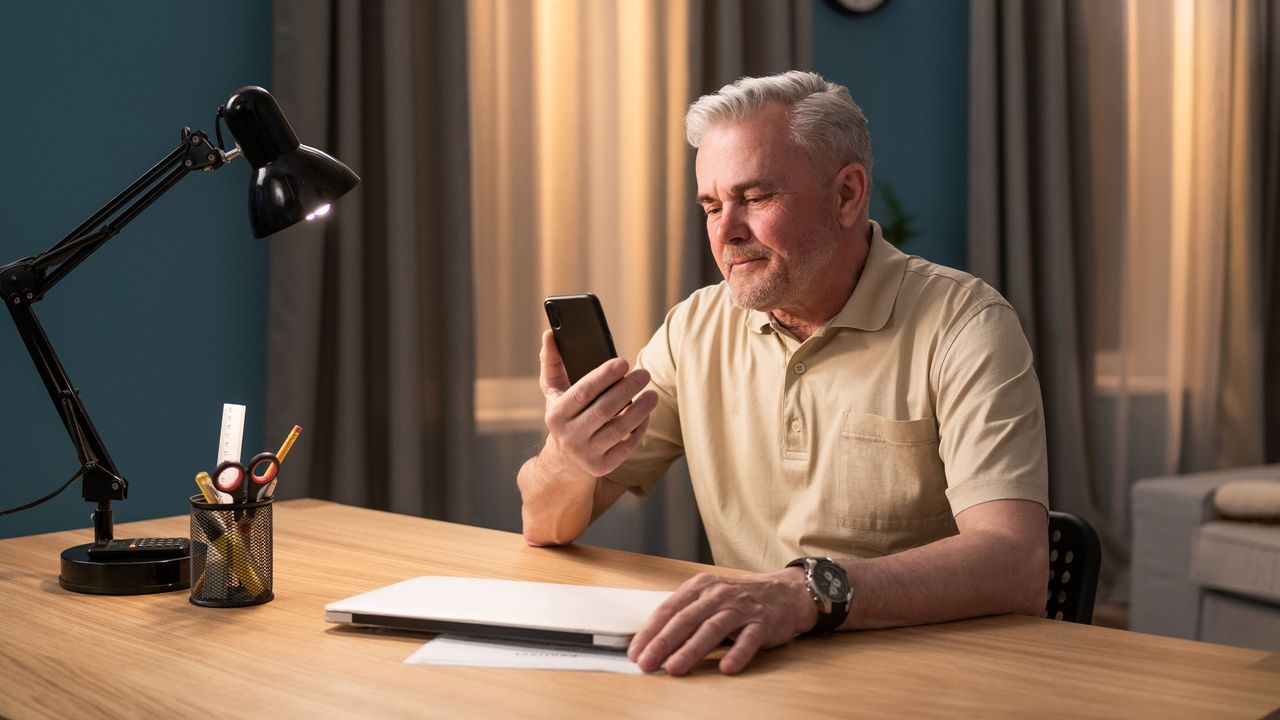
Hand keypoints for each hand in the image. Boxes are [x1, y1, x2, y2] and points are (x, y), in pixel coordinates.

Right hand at [539, 329, 658, 477]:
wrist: (564, 461)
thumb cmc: (565, 415)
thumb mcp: (554, 392)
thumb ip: (552, 362)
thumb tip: (550, 334)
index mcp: (556, 415)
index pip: (582, 392)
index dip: (604, 376)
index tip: (623, 362)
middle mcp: (569, 436)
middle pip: (604, 410)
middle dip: (627, 390)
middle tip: (645, 373)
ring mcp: (586, 454)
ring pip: (619, 429)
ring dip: (640, 410)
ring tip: (653, 394)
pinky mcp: (603, 466)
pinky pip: (627, 446)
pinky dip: (640, 429)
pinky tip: (647, 414)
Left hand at [628, 569, 818, 675]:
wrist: (785, 592)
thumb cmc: (740, 598)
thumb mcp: (709, 597)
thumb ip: (686, 614)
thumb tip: (654, 640)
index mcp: (700, 587)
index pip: (669, 609)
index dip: (650, 631)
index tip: (635, 652)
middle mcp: (718, 595)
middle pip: (686, 619)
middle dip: (663, 643)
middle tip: (646, 663)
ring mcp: (741, 608)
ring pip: (712, 629)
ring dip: (691, 650)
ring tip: (675, 668)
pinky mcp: (762, 623)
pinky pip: (749, 640)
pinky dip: (737, 653)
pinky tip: (726, 667)